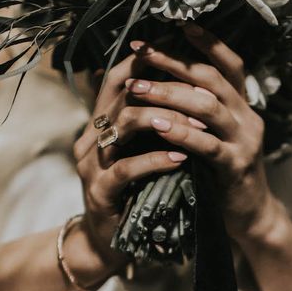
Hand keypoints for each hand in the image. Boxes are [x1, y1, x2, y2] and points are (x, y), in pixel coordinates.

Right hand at [72, 51, 206, 268]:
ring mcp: (91, 164)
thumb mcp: (141, 149)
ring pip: (122, 125)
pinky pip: (126, 168)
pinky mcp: (99, 191)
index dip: (144, 61)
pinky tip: (180, 157)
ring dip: (162, 120)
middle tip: (200, 92)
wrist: (108, 241)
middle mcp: (91, 137)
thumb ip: (152, 120)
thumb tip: (181, 84)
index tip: (176, 50)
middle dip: (163, 89)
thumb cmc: (133, 189)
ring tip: (195, 124)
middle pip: (122, 95)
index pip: (117, 78)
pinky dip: (155, 159)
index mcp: (100, 123)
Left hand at [126, 22, 276, 240]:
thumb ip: (196, 111)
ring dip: (168, 94)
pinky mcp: (236, 167)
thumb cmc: (221, 173)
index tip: (180, 24)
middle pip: (212, 79)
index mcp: (241, 106)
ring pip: (207, 106)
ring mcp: (245, 141)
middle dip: (174, 62)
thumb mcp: (213, 135)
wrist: (249, 216)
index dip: (208, 43)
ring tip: (137, 88)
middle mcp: (247, 117)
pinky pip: (207, 144)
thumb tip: (160, 80)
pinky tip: (158, 126)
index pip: (230, 64)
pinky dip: (181, 133)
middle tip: (142, 53)